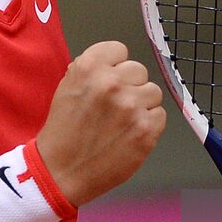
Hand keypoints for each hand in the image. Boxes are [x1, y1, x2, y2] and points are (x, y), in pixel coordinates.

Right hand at [35, 41, 165, 206]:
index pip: (119, 50)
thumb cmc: (63, 132)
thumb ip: (91, 70)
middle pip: (138, 70)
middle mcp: (112, 83)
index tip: (109, 80)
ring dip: (141, 104)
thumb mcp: (67, 87)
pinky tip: (130, 133)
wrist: (62, 171)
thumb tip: (114, 64)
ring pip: (153, 91)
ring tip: (123, 120)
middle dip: (129, 85)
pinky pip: (160, 114)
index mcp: (89, 68)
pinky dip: (148, 124)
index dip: (114, 66)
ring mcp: (131, 106)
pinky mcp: (146, 129)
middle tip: (115, 106)